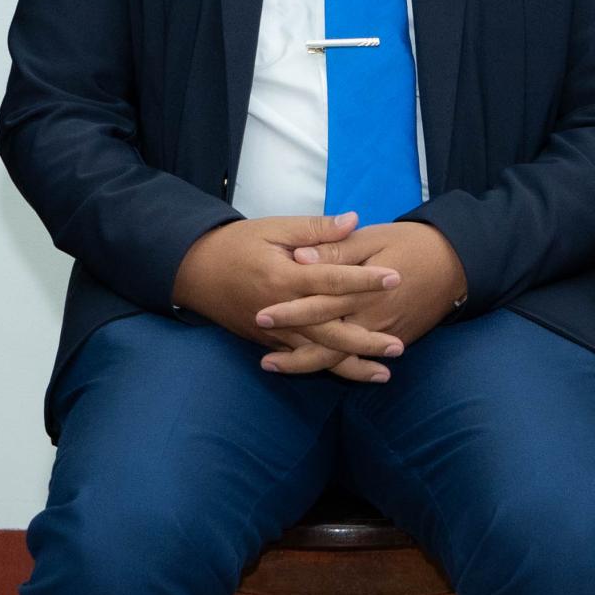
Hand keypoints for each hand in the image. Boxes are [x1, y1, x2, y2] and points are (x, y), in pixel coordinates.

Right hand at [177, 215, 404, 382]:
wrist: (194, 271)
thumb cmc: (237, 244)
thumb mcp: (275, 228)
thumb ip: (316, 229)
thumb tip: (354, 220)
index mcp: (283, 275)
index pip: (330, 280)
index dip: (364, 280)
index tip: (395, 278)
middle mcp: (280, 309)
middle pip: (328, 330)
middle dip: (365, 341)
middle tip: (399, 345)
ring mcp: (273, 331)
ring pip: (316, 354)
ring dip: (351, 365)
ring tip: (383, 373)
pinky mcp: (268, 341)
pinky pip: (300, 359)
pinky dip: (325, 368)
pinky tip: (349, 373)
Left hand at [279, 222, 468, 364]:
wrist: (456, 263)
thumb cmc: (410, 243)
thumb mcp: (372, 238)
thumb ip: (336, 250)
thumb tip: (301, 257)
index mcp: (363, 288)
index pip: (321, 303)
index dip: (290, 312)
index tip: (262, 316)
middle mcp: (373, 317)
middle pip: (328, 342)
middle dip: (294, 353)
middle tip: (263, 359)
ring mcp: (385, 333)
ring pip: (342, 358)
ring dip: (309, 365)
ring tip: (275, 366)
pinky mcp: (395, 339)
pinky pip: (360, 359)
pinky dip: (336, 367)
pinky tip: (310, 367)